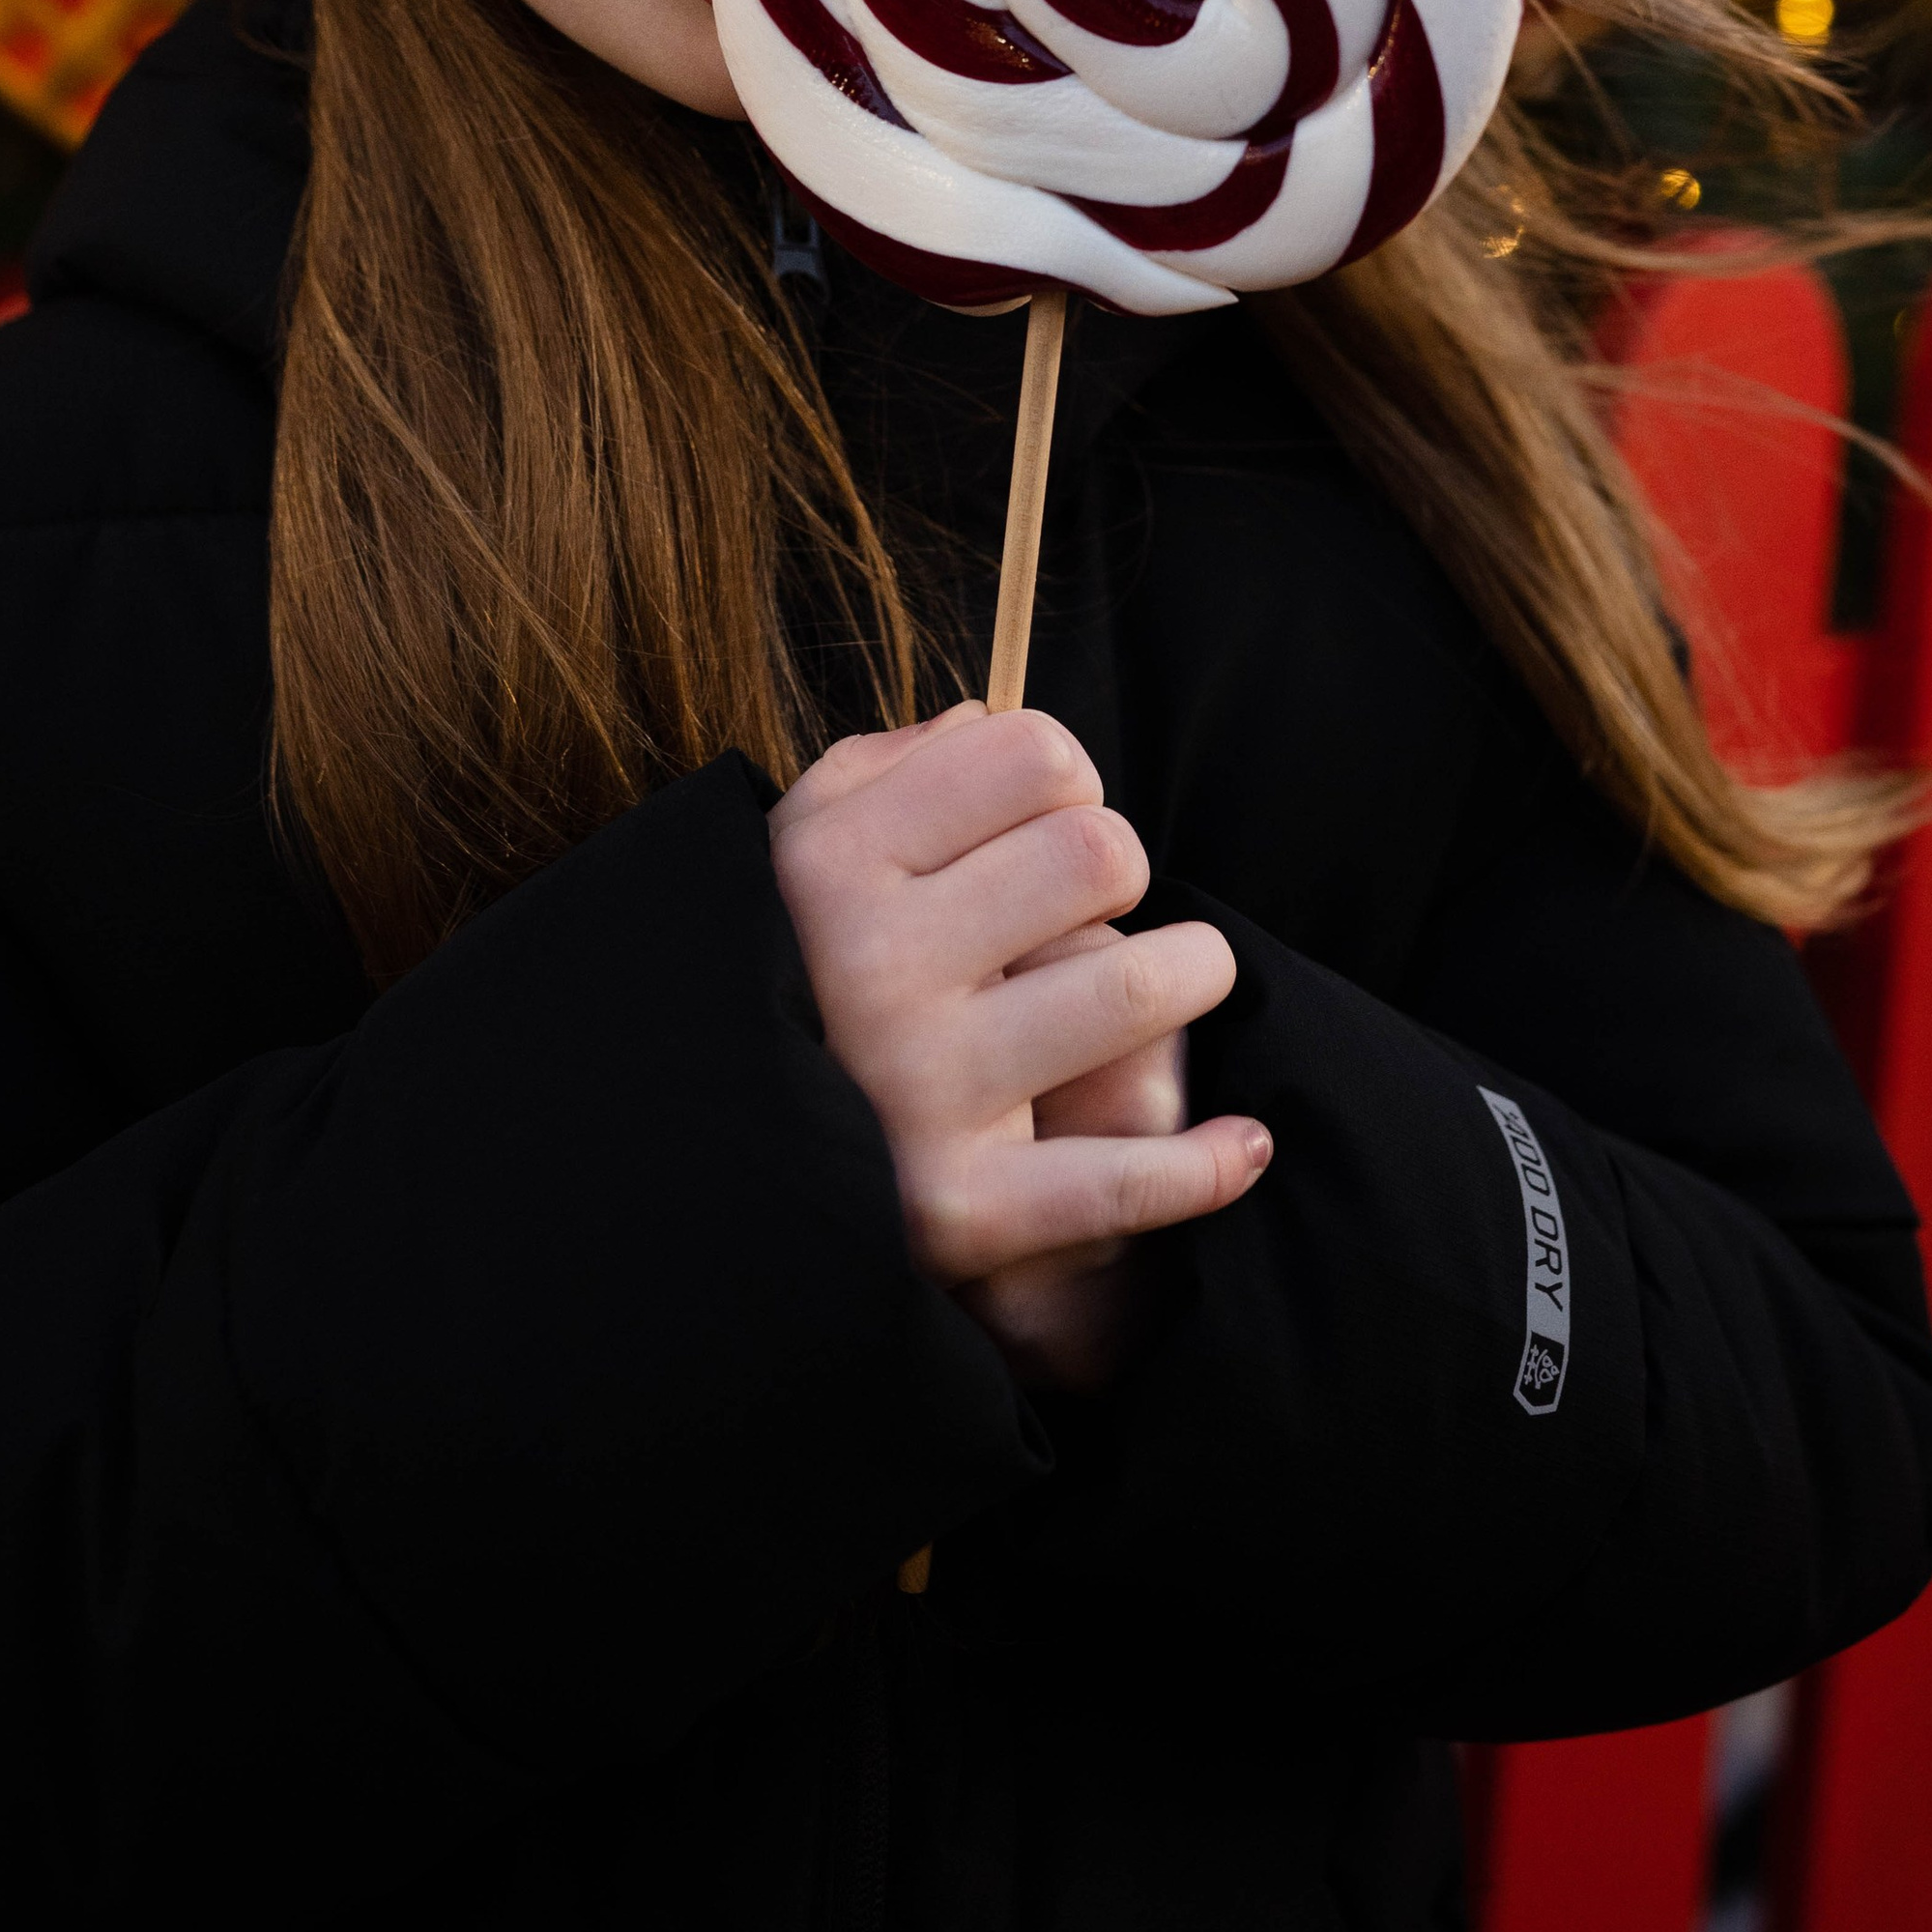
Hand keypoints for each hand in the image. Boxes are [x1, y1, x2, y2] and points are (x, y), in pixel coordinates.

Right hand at [768, 706, 1267, 1346]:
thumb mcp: (788, 853)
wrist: (691, 1172)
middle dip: (1116, 872)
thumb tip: (983, 722)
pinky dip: (1202, 1167)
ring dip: (1184, 977)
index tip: (1042, 825)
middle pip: (1099, 853)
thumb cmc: (777, 975)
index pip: (1036, 754)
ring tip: (1168, 987)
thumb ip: (880, 770)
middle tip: (1085, 914)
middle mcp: (868, 967)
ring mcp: (915, 1089)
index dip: (1062, 781)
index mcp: (828, 865)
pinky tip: (1241, 1145)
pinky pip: (1120, 1180)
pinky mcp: (957, 1209)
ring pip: (1138, 984)